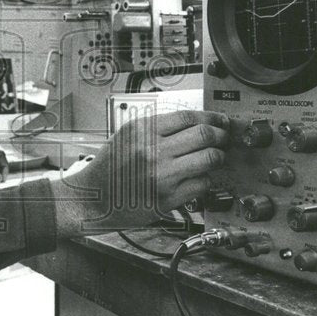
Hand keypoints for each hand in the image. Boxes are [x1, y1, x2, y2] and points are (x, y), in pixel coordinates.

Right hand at [49, 110, 228, 236]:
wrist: (92, 198)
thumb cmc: (109, 168)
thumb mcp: (127, 135)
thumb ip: (157, 127)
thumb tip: (194, 122)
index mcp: (142, 131)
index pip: (188, 117)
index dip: (211, 117)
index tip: (220, 120)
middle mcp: (153, 151)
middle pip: (204, 135)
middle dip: (221, 136)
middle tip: (224, 138)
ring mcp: (162, 176)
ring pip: (209, 159)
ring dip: (218, 157)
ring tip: (216, 157)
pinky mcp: (168, 198)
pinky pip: (201, 184)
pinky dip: (206, 179)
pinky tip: (201, 177)